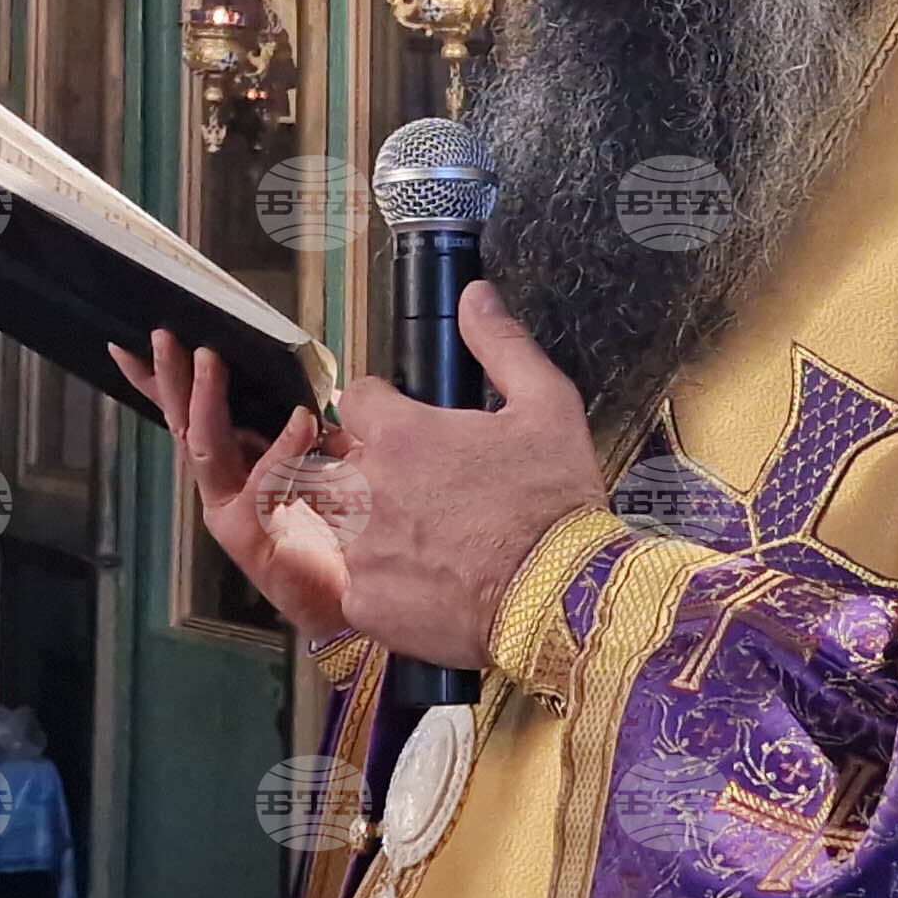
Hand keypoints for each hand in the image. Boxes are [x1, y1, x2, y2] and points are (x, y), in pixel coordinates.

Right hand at [111, 332, 351, 642]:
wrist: (342, 605)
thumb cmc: (334, 538)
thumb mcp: (324, 471)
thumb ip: (314, 437)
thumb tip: (324, 391)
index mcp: (232, 469)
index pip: (190, 417)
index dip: (162, 383)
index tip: (137, 344)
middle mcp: (221, 489)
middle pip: (186, 424)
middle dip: (172, 378)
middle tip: (165, 337)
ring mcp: (228, 512)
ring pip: (207, 446)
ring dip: (206, 400)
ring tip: (209, 361)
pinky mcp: (250, 535)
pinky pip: (264, 480)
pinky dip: (283, 447)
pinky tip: (303, 420)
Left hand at [328, 281, 606, 669]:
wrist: (562, 597)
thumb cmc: (556, 503)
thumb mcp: (548, 406)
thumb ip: (502, 345)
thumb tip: (475, 296)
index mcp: (402, 434)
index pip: (355, 402)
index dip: (380, 412)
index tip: (406, 431)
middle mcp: (366, 487)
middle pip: (334, 464)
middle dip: (363, 472)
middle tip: (417, 495)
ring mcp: (360, 548)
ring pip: (337, 525)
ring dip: (366, 528)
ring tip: (421, 543)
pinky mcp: (364, 600)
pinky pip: (353, 584)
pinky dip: (381, 584)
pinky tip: (425, 584)